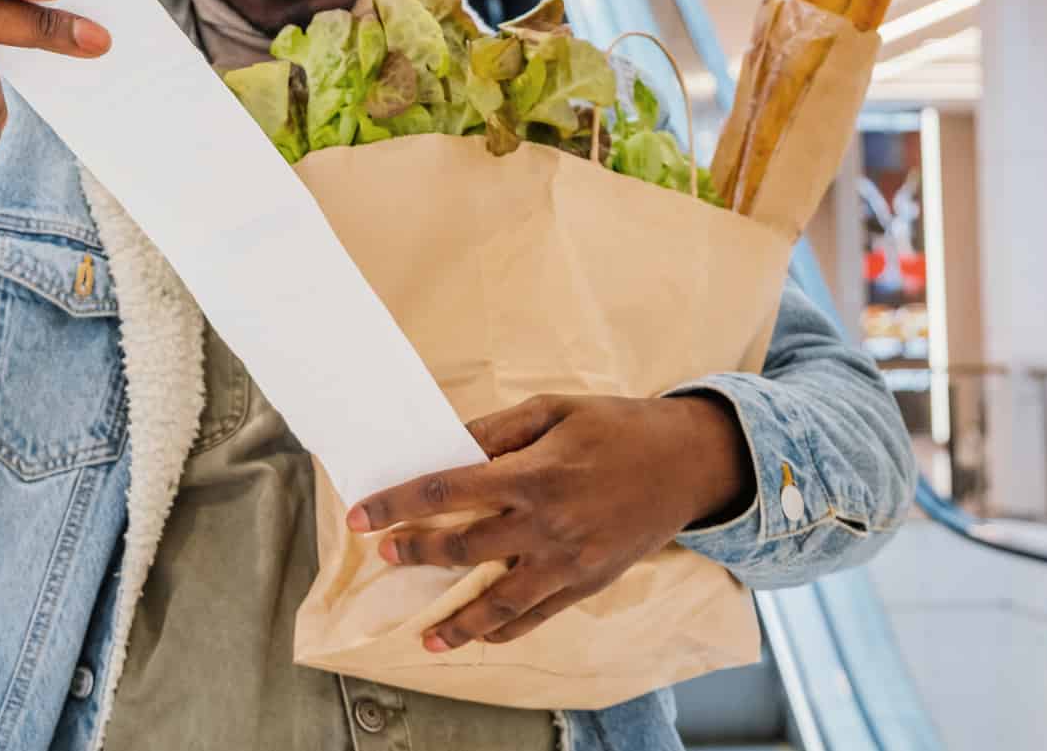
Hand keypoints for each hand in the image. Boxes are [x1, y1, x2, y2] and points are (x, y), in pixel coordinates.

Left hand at [347, 392, 751, 652]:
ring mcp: (569, 559)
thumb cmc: (617, 427)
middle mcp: (547, 522)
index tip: (359, 516)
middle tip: (383, 556)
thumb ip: (497, 429)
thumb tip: (449, 447)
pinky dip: (506, 629)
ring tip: (424, 637)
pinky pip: (539, 615)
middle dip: (415, 553)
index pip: (446, 490)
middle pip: (464, 547)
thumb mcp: (555, 409)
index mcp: (533, 473)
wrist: (687, 462)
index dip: (396, 504)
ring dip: (458, 620)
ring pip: (500, 601)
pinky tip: (480, 636)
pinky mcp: (590, 581)